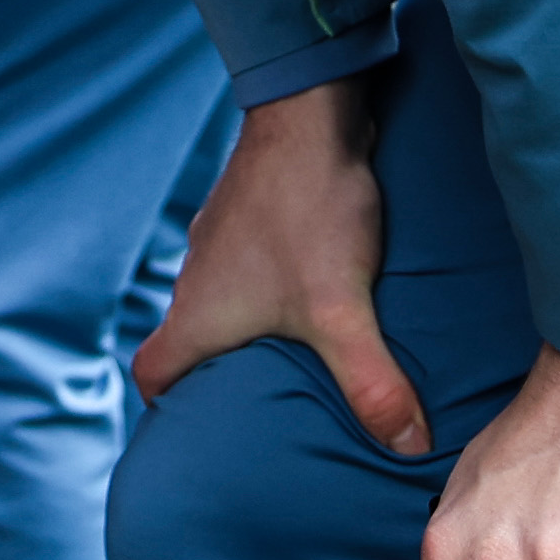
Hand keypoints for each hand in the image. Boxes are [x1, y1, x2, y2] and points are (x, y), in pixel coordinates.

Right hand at [134, 76, 424, 452]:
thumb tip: (407, 447)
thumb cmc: (307, 210)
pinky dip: (272, 288)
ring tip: (302, 356)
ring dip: (249, 328)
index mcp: (197, 314)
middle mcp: (196, 279)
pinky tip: (318, 290)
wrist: (307, 112)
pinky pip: (248, 267)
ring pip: (220, 302)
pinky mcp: (246, 214)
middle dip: (218, 377)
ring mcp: (218, 242)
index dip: (166, 410)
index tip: (195, 431)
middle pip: (188, 343)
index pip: (152, 375)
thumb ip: (372, 383)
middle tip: (264, 409)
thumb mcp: (341, 308)